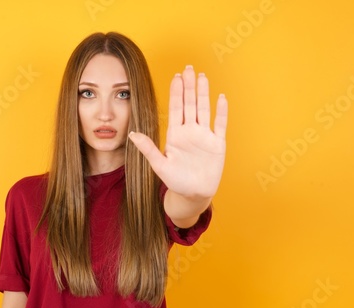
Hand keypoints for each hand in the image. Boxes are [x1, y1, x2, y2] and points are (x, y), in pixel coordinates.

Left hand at [129, 65, 227, 199]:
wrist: (193, 194)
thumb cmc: (175, 181)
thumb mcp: (159, 165)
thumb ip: (148, 149)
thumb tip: (131, 135)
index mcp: (175, 135)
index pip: (176, 108)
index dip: (176, 93)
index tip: (176, 77)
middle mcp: (190, 132)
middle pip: (190, 104)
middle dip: (189, 86)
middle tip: (189, 68)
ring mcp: (204, 136)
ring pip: (204, 109)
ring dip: (203, 93)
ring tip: (202, 76)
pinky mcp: (217, 144)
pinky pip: (220, 124)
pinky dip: (221, 111)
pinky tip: (221, 97)